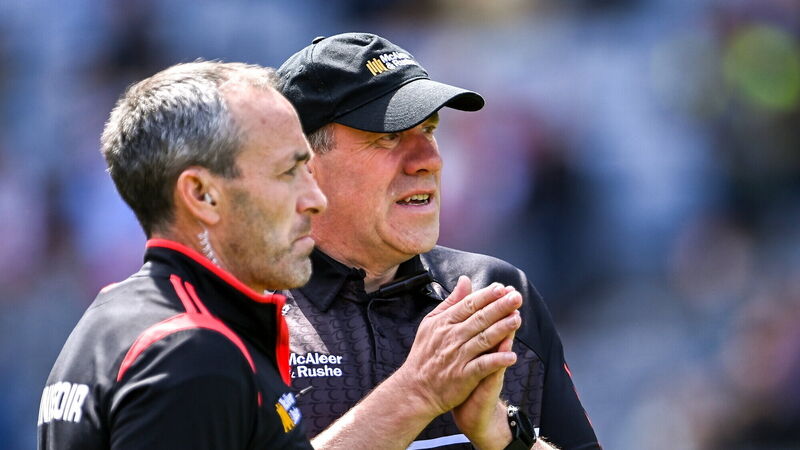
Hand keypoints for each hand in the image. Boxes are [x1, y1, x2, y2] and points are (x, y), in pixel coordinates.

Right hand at [392, 276, 521, 417]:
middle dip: (499, 307)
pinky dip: (497, 361)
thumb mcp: (431, 323)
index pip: (468, 305)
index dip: (486, 296)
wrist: (415, 389)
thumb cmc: (425, 354)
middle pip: (479, 319)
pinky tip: (511, 356)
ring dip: (502, 329)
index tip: (502, 288)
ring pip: (483, 339)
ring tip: (517, 319)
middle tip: (517, 297)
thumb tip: (465, 280)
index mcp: (444, 322)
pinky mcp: (463, 376)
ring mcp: (457, 357)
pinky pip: (482, 366)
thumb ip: (451, 301)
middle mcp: (451, 337)